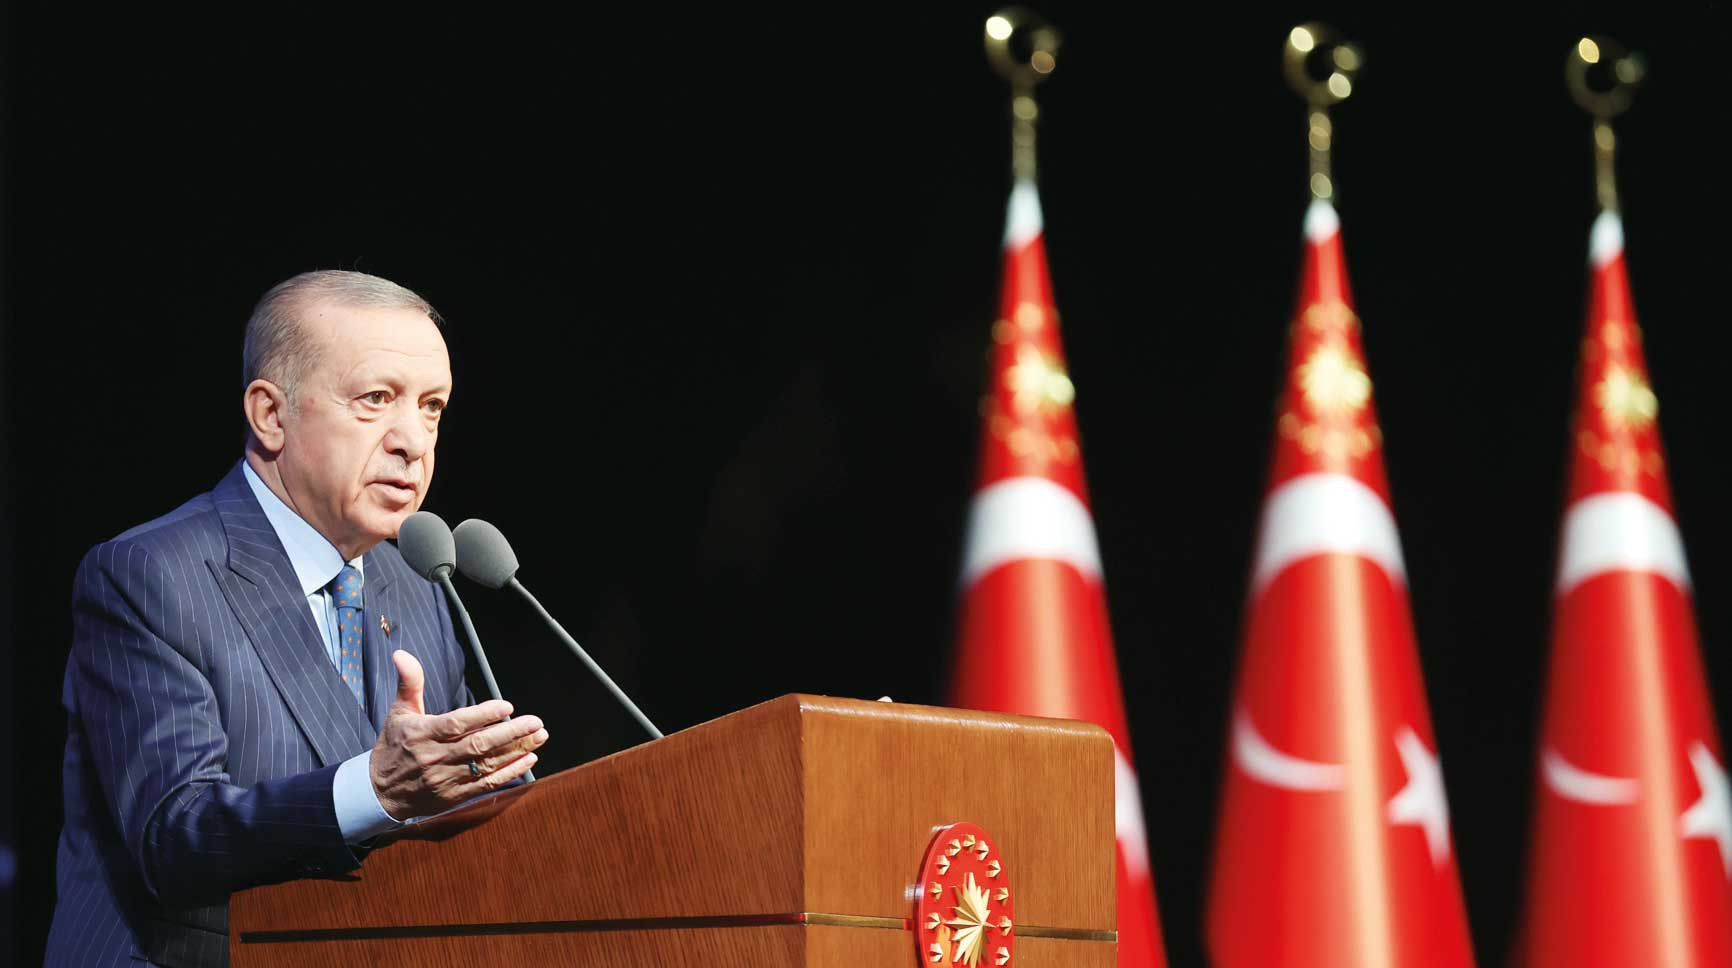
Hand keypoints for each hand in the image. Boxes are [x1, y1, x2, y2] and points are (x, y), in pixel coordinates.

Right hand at [369, 649, 548, 820]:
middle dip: (511, 733)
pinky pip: (486, 785)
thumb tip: (402, 653)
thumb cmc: (394, 746)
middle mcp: (434, 757)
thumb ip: (409, 683)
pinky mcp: (453, 797)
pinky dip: (509, 773)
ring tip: (538, 737)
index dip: (483, 715)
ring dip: (516, 751)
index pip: (456, 724)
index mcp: (421, 734)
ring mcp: (445, 779)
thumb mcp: (398, 713)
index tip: (507, 706)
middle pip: (477, 745)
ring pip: (486, 765)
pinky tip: (528, 760)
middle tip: (535, 722)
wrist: (379, 793)